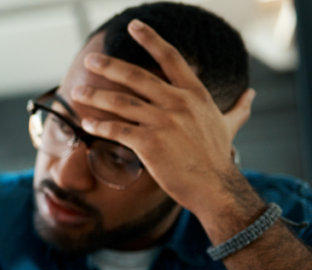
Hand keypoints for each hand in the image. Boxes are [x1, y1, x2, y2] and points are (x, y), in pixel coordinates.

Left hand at [70, 19, 256, 218]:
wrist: (215, 186)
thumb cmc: (217, 157)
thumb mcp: (230, 125)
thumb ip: (238, 108)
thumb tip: (251, 94)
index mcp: (195, 94)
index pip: (171, 58)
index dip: (151, 40)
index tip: (133, 26)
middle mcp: (178, 102)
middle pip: (137, 76)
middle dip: (110, 66)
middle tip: (90, 59)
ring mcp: (164, 122)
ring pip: (121, 103)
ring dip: (95, 96)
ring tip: (76, 92)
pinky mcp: (150, 143)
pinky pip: (118, 131)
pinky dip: (99, 126)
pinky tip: (86, 124)